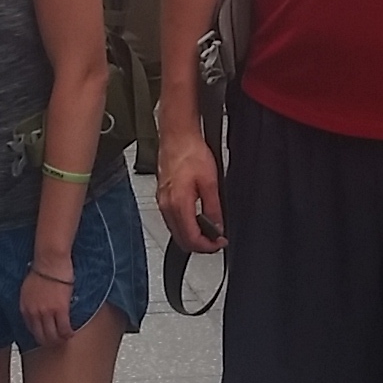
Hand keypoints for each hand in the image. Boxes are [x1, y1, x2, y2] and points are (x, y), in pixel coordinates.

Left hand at [20, 263, 76, 346]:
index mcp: (25, 307)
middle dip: (48, 342)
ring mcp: (46, 312)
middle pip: (40, 335)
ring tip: (64, 340)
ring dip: (59, 340)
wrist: (50, 260)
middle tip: (55, 343)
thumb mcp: (29, 287)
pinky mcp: (60, 310)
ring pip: (52, 335)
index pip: (30, 328)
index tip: (44, 337)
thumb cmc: (42, 268)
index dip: (39, 335)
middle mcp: (33, 312)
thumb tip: (36, 306)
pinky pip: (63, 328)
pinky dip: (67, 334)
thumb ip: (31, 300)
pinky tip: (71, 334)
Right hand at [157, 127, 225, 254]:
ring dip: (192, 236)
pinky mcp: (162, 196)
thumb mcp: (210, 182)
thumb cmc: (191, 152)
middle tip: (216, 240)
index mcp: (179, 204)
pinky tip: (197, 218)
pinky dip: (185, 225)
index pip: (192, 238)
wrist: (177, 136)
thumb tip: (218, 227)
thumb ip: (214, 208)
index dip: (208, 246)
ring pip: (176, 231)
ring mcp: (162, 202)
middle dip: (200, 245)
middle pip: (181, 240)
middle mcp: (167, 206)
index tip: (220, 242)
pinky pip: (172, 220)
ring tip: (210, 230)